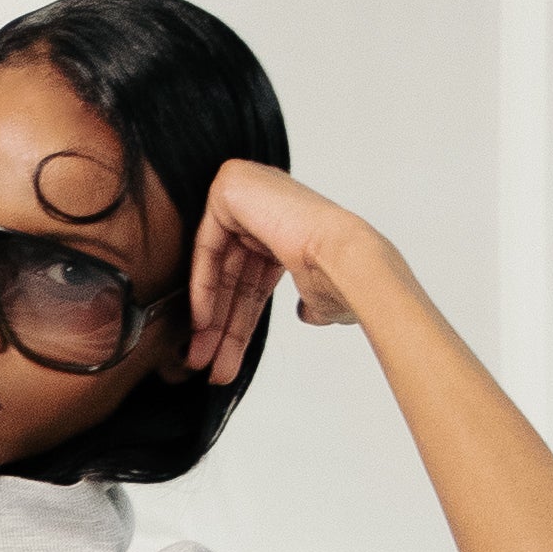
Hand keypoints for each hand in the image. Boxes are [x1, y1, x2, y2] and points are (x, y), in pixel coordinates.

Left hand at [183, 163, 395, 379]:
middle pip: (232, 277)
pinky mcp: (232, 186)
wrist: (351, 260)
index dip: (237, 322)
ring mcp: (251, 192)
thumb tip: (309, 314)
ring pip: (217, 267)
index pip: (252, 279)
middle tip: (211, 365)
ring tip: (205, 359)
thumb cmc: (346, 277)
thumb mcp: (321, 297)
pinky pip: (206, 246)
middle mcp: (270, 206)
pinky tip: (202, 324)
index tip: (225, 359)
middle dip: (220, 327)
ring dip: (209, 319)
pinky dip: (201, 286)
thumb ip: (310, 302)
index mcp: (293, 227)